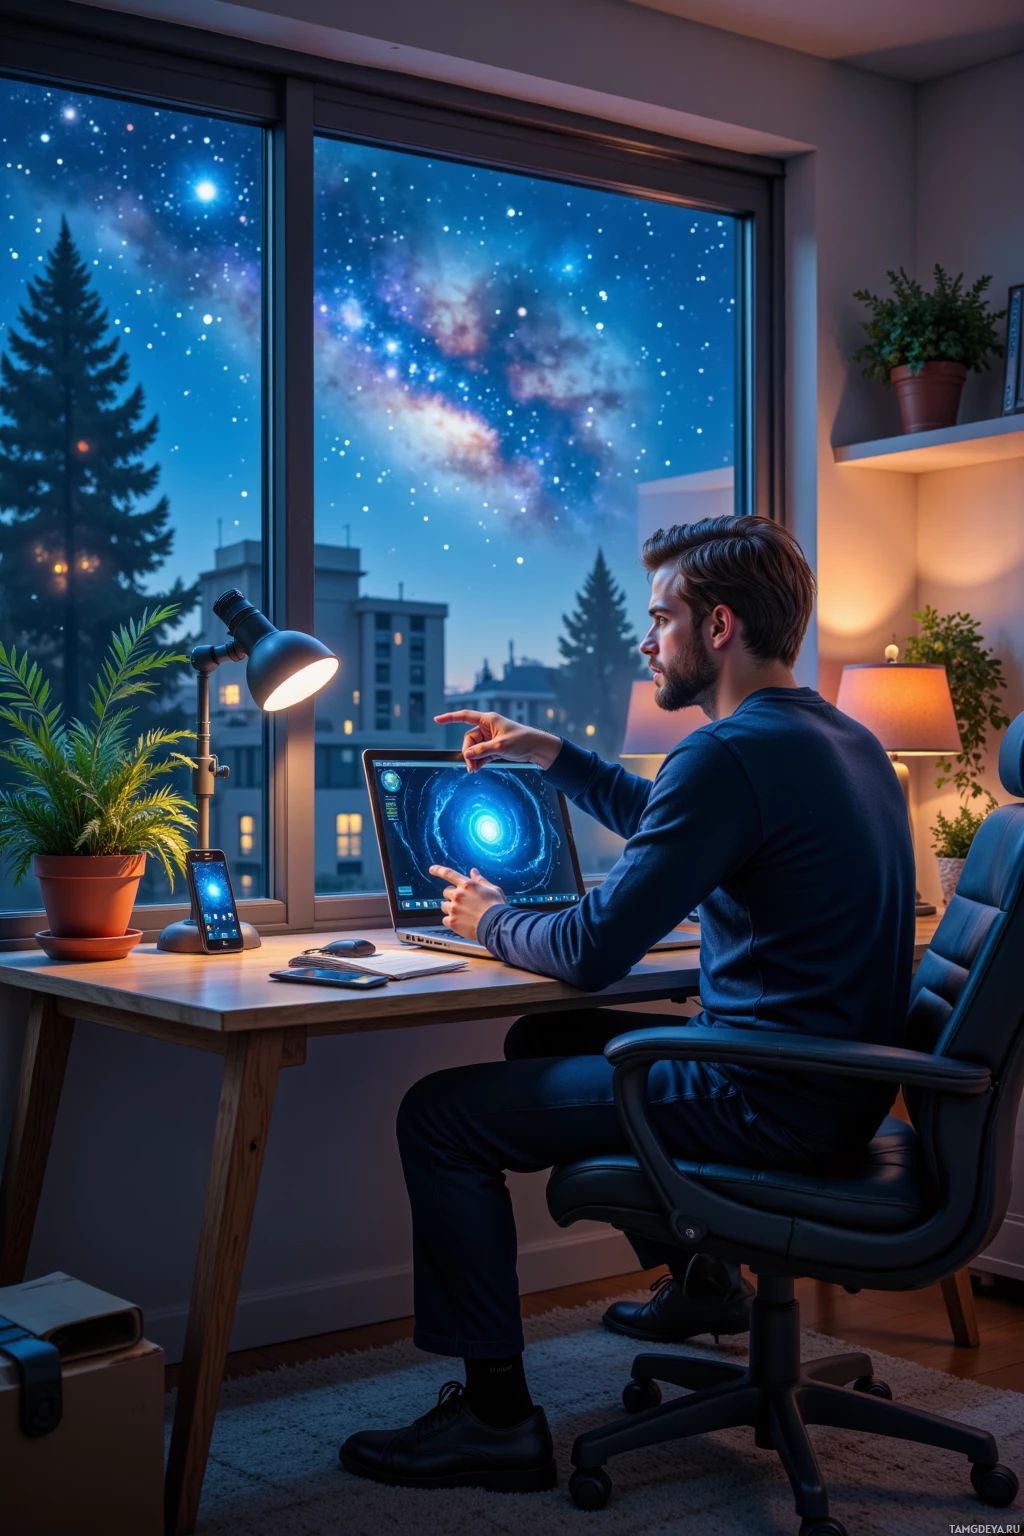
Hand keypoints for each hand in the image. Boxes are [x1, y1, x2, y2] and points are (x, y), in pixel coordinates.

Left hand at [429, 864, 506, 940]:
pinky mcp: (452, 922)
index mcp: (467, 885)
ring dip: (450, 909)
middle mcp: (458, 895)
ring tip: (462, 914)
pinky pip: (445, 920)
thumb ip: (480, 880)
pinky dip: (451, 921)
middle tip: (461, 902)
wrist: (497, 925)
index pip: (449, 874)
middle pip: (446, 892)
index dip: (438, 870)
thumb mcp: (492, 889)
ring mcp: (453, 909)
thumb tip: (473, 871)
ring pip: (444, 906)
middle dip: (452, 896)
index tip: (432, 869)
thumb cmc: (497, 907)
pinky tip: (461, 923)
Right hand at [433, 709, 561, 772]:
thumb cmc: (522, 740)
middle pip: (469, 739)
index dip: (450, 718)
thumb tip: (467, 755)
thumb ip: (482, 751)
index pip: (464, 716)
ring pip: (474, 748)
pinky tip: (477, 769)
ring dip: (473, 759)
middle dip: (468, 752)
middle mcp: (487, 727)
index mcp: (488, 720)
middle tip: (470, 765)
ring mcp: (490, 738)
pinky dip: (479, 761)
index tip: (437, 720)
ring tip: (474, 770)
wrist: (537, 748)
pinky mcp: (494, 748)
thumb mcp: (500, 746)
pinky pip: (481, 754)